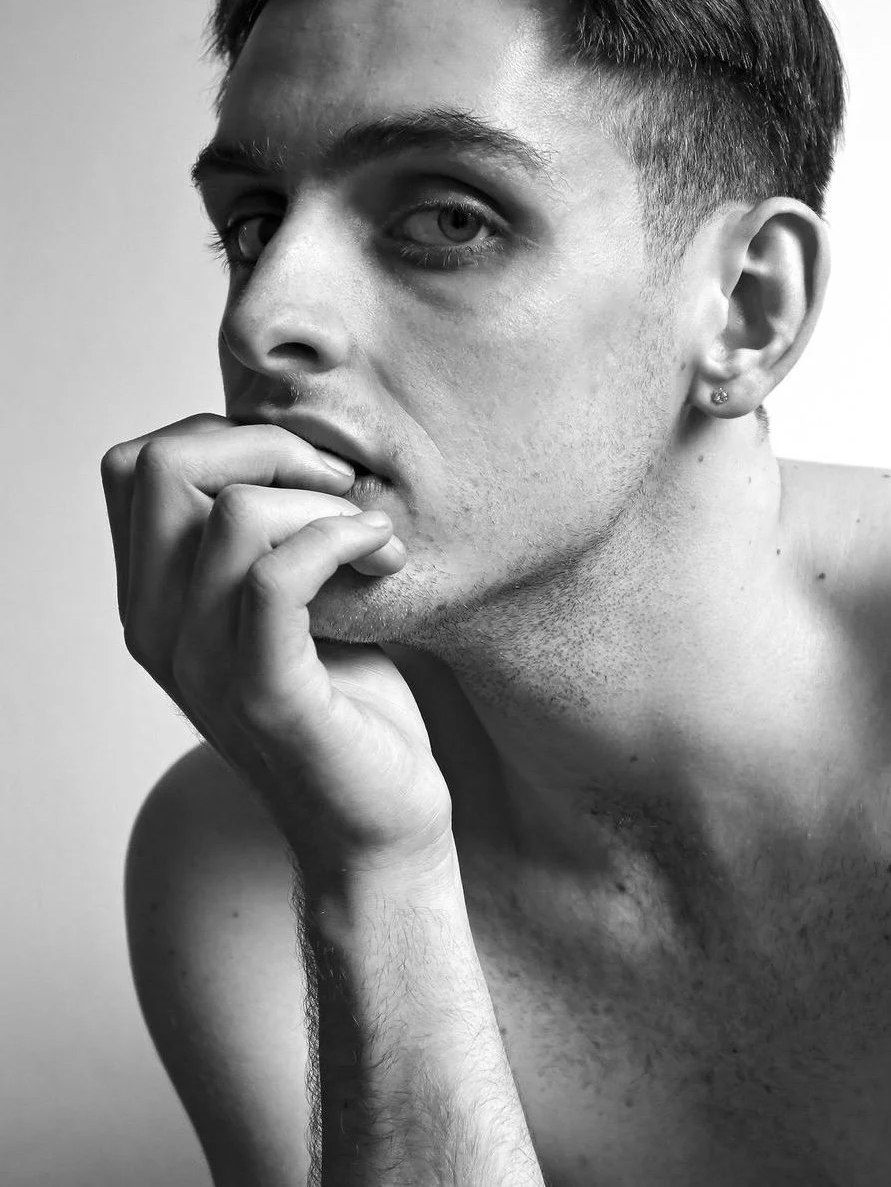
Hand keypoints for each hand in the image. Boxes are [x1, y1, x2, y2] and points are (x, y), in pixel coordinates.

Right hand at [101, 413, 453, 875]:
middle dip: (269, 447)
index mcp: (152, 599)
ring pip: (234, 513)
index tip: (306, 473)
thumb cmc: (347, 705)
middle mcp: (155, 628)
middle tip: (340, 490)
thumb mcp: (294, 600)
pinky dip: (343, 539)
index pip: (137, 465)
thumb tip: (291, 440)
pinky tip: (384, 555)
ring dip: (327, 503)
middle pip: (163, 466)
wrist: (374, 823)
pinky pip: (279, 575)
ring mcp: (201, 663)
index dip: (224, 436)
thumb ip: (267, 532)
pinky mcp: (261, 693)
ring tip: (375, 539)